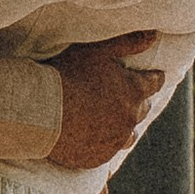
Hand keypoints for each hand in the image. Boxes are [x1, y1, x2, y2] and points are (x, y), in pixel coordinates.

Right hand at [48, 33, 161, 172]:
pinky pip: (108, 150)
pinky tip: (94, 136)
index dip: (154, 78)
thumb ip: (128, 42)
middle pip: (143, 109)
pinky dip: (105, 143)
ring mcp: (115, 141)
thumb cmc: (67, 75)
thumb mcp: (97, 51)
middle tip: (128, 96)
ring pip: (129, 135)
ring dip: (125, 126)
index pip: (154, 83)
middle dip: (138, 101)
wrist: (40, 111)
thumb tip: (154, 36)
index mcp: (133, 91)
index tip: (154, 76)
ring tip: (114, 121)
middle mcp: (129, 119)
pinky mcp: (99, 157)